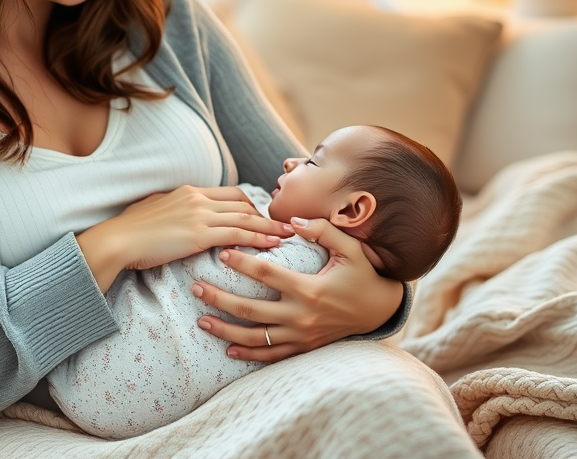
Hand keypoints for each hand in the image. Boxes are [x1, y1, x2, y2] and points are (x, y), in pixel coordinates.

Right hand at [76, 185, 293, 291]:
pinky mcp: (198, 234)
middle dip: (267, 216)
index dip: (251, 207)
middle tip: (285, 226)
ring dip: (270, 227)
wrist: (117, 240)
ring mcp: (199, 214)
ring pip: (246, 218)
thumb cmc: (130, 230)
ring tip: (288, 235)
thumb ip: (173, 208)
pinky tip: (272, 245)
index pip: (231, 194)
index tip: (263, 218)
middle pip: (244, 204)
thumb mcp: (155, 209)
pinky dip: (258, 238)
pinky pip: (237, 234)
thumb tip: (179, 214)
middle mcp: (197, 198)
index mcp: (189, 191)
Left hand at [191, 217, 403, 361]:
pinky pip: (272, 356)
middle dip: (219, 299)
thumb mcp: (350, 248)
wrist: (381, 310)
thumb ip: (323, 230)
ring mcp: (301, 336)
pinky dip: (249, 354)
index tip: (221, 253)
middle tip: (195, 288)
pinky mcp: (304, 348)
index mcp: (308, 289)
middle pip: (250, 310)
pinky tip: (228, 349)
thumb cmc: (363, 274)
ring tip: (201, 321)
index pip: (267, 275)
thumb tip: (294, 220)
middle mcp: (301, 316)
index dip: (242, 263)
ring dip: (225, 331)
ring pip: (255, 338)